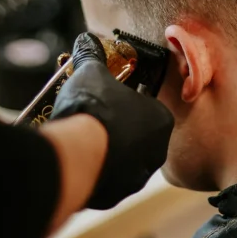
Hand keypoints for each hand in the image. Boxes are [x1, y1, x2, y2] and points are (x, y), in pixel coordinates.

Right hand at [51, 33, 173, 208]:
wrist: (77, 155)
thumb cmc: (95, 108)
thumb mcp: (92, 72)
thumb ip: (92, 55)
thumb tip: (87, 40)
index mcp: (160, 121)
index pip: (147, 104)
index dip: (127, 97)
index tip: (110, 93)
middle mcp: (154, 153)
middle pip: (134, 133)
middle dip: (116, 124)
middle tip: (93, 114)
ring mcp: (134, 179)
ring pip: (120, 159)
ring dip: (105, 149)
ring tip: (80, 136)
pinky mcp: (112, 197)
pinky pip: (103, 179)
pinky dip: (92, 169)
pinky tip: (76, 157)